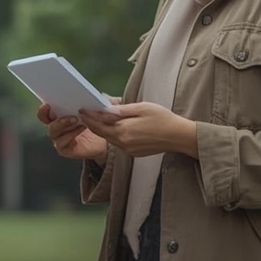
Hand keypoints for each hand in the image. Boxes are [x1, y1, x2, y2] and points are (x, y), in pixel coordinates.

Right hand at [36, 103, 107, 163]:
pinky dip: (69, 135)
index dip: (44, 104)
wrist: (105, 142)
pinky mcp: (64, 148)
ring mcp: (59, 137)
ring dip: (62, 123)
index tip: (48, 102)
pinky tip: (81, 128)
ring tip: (75, 119)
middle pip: (44, 118)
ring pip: (52, 130)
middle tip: (57, 109)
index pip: (45, 107)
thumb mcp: (100, 107)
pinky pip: (61, 142)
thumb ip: (98, 100)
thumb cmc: (99, 121)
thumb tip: (100, 96)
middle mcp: (56, 124)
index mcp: (59, 111)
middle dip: (47, 113)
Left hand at [80, 102, 197, 158]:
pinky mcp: (133, 152)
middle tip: (84, 113)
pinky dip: (111, 134)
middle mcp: (123, 143)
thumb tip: (105, 109)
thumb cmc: (162, 118)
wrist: (178, 136)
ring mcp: (128, 150)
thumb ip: (121, 110)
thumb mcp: (141, 108)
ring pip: (109, 138)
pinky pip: (117, 142)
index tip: (82, 109)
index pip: (99, 124)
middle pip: (101, 132)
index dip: (89, 116)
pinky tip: (112, 127)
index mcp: (124, 130)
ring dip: (101, 129)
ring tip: (95, 118)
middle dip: (91, 123)